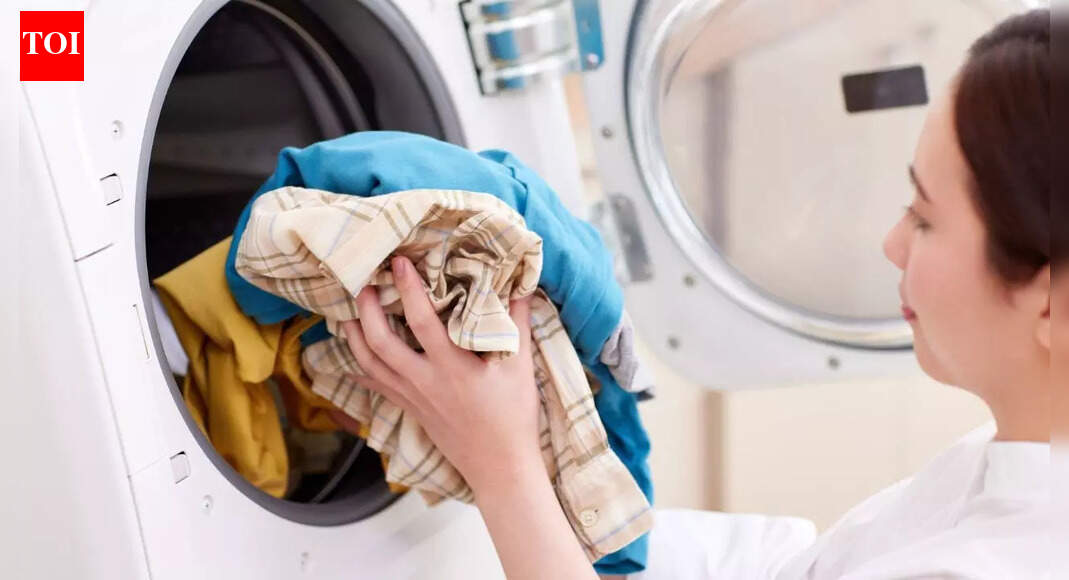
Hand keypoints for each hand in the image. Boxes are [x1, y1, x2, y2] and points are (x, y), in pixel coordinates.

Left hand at [339, 255, 542, 492]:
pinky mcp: (410, 409)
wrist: (500, 467)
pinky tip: (351, 355)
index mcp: (452, 367)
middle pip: (380, 343)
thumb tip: (520, 285)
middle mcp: (425, 381)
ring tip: (347, 312)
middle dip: (366, 311)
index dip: (408, 289)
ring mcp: (413, 397)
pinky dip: (360, 367)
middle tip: (363, 284)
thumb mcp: (520, 368)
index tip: (399, 263)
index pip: (422, 320)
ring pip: (370, 364)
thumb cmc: (513, 417)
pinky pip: (376, 385)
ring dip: (354, 336)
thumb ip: (516, 323)